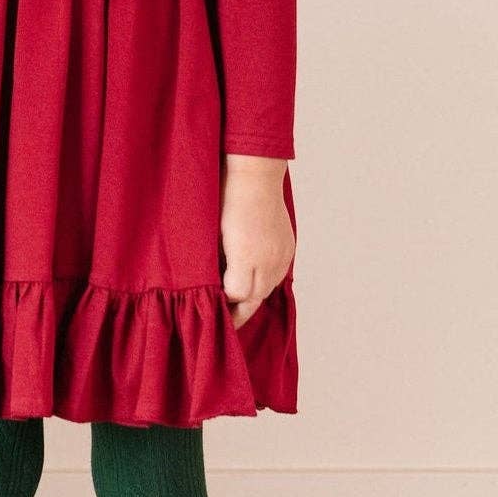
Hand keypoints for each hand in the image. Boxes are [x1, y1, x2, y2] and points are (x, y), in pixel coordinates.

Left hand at [220, 155, 293, 328]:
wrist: (253, 174)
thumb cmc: (223, 199)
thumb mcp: (211, 233)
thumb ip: (213, 263)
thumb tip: (212, 285)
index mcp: (245, 257)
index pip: (235, 297)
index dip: (221, 305)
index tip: (209, 310)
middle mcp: (268, 260)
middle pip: (254, 299)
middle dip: (237, 312)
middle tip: (221, 322)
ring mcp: (281, 254)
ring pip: (267, 290)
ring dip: (252, 298)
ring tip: (235, 307)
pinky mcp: (289, 248)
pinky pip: (278, 276)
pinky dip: (264, 283)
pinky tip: (253, 284)